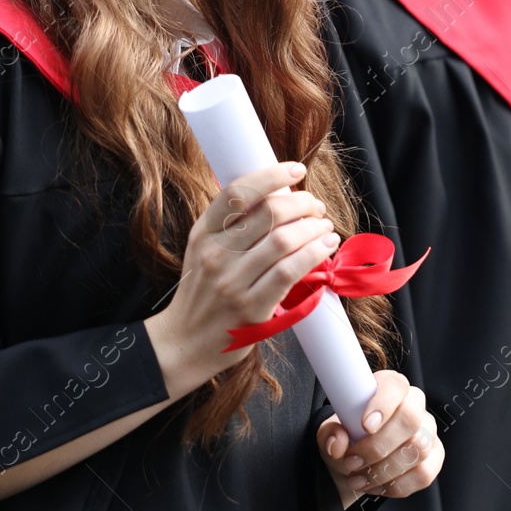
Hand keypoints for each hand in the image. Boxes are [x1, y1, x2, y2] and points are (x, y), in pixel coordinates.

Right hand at [145, 162, 339, 390]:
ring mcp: (233, 282)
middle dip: (302, 203)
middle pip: (269, 213)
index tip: (297, 169)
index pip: (237, 192)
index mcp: (203, 233)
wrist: (185, 341)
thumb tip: (276, 192)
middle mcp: (215, 254)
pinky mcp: (251, 308)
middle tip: (316, 207)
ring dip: (314, 228)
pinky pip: (290, 272)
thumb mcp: (203, 249)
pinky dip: (313, 254)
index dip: (272, 175)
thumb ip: (231, 224)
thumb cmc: (203, 291)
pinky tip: (325, 246)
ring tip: (325, 227)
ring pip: (283, 240)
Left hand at [318, 370, 443, 507]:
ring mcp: (428, 432)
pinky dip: (396, 485)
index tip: (365, 425)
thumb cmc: (347, 440)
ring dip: (383, 470)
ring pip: (417, 449)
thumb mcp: (330, 433)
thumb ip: (330, 434)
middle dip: (378, 446)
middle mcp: (414, 406)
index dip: (384, 403)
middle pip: (411, 419)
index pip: (396, 385)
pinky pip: (423, 474)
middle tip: (352, 461)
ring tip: (357, 478)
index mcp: (390, 388)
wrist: (356, 464)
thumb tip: (338, 442)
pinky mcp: (434, 458)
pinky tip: (375, 485)